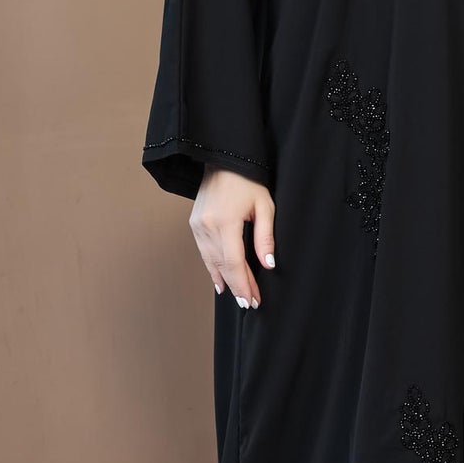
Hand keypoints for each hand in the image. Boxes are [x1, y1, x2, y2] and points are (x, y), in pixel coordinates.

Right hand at [190, 165, 275, 307]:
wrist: (222, 159)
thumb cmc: (248, 181)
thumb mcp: (264, 206)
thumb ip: (265, 237)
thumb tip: (269, 264)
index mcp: (225, 222)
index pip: (234, 263)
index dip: (244, 284)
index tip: (253, 300)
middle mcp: (207, 227)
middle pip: (222, 266)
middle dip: (237, 287)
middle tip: (249, 303)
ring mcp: (197, 226)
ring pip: (211, 262)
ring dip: (225, 281)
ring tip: (239, 296)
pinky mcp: (194, 225)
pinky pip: (204, 253)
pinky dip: (212, 269)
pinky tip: (220, 282)